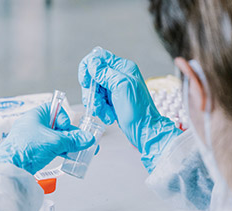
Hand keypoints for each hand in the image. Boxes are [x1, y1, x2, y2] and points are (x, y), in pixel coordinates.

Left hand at [0, 103, 94, 174]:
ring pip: (55, 139)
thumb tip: (88, 139)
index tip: (68, 128)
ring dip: (68, 145)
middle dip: (71, 135)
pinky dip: (60, 152)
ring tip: (81, 152)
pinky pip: (50, 148)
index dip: (64, 117)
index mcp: (36, 115)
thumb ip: (73, 140)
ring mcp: (32, 139)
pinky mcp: (32, 151)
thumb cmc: (27, 148)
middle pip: (57, 126)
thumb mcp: (55, 142)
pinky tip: (70, 158)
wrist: (11, 168)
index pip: (54, 109)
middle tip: (83, 142)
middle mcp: (33, 125)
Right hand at [79, 47, 181, 171]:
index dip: (88, 69)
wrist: (145, 131)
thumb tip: (92, 63)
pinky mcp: (113, 101)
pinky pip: (98, 101)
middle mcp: (118, 76)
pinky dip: (101, 109)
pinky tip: (109, 116)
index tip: (87, 83)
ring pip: (94, 90)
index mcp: (123, 68)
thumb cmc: (139, 112)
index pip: (98, 57)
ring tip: (105, 112)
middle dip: (92, 92)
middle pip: (93, 76)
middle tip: (96, 103)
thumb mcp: (121, 87)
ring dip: (96, 103)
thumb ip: (106, 73)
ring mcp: (115, 89)